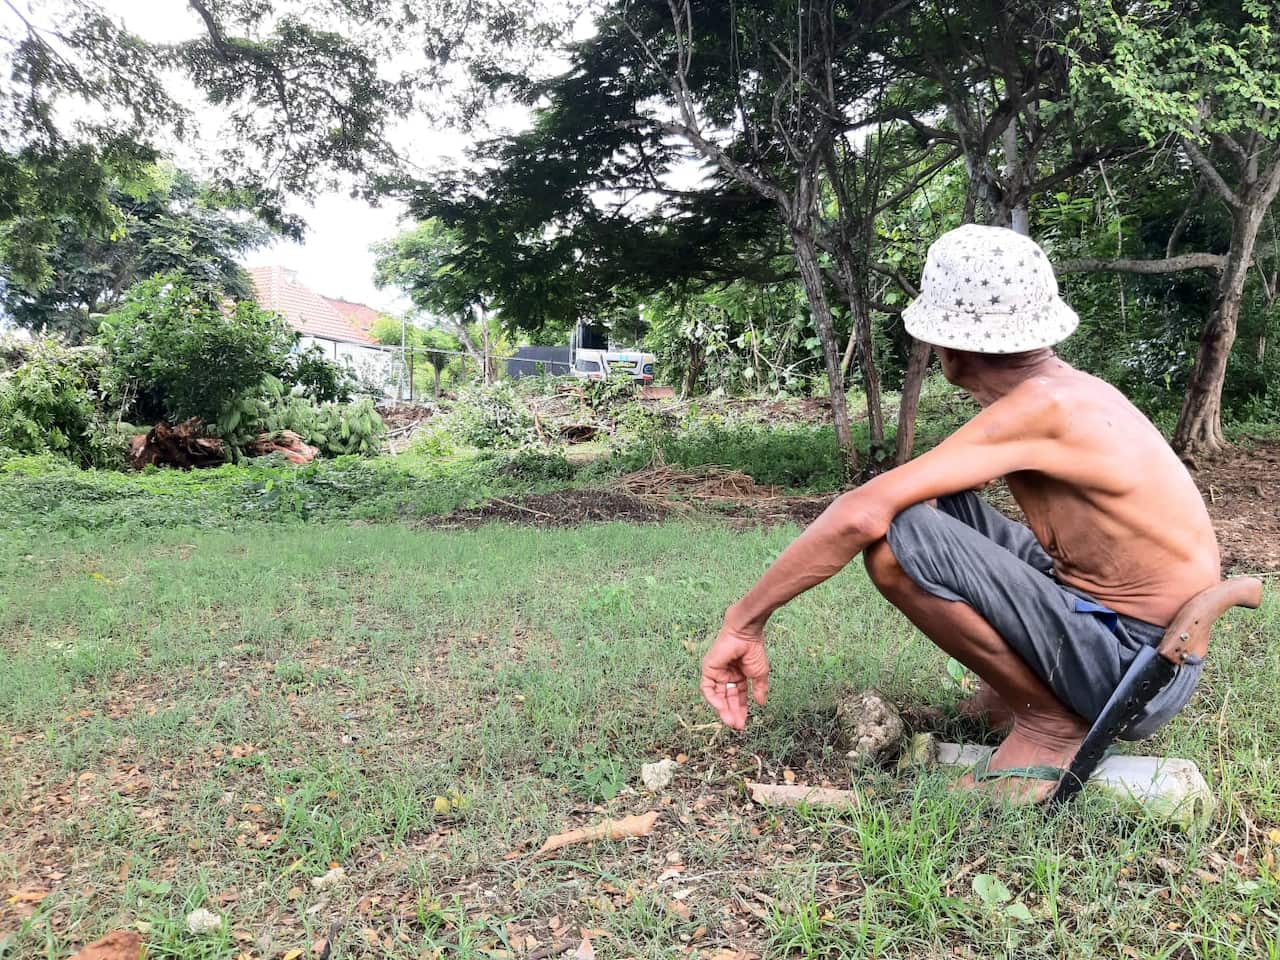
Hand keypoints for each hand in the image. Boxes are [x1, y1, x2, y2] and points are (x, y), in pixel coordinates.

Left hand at [700, 612, 769, 729]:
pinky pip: (707, 688)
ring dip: (723, 709)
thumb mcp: (759, 674)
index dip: (740, 710)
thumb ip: (759, 689)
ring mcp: (717, 672)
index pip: (737, 697)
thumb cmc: (754, 650)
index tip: (743, 723)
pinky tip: (721, 708)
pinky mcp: (708, 668)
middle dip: (732, 712)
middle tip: (736, 725)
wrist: (746, 634)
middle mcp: (726, 675)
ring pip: (717, 695)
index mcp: (738, 676)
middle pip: (727, 698)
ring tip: (731, 720)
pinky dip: (713, 699)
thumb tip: (762, 704)